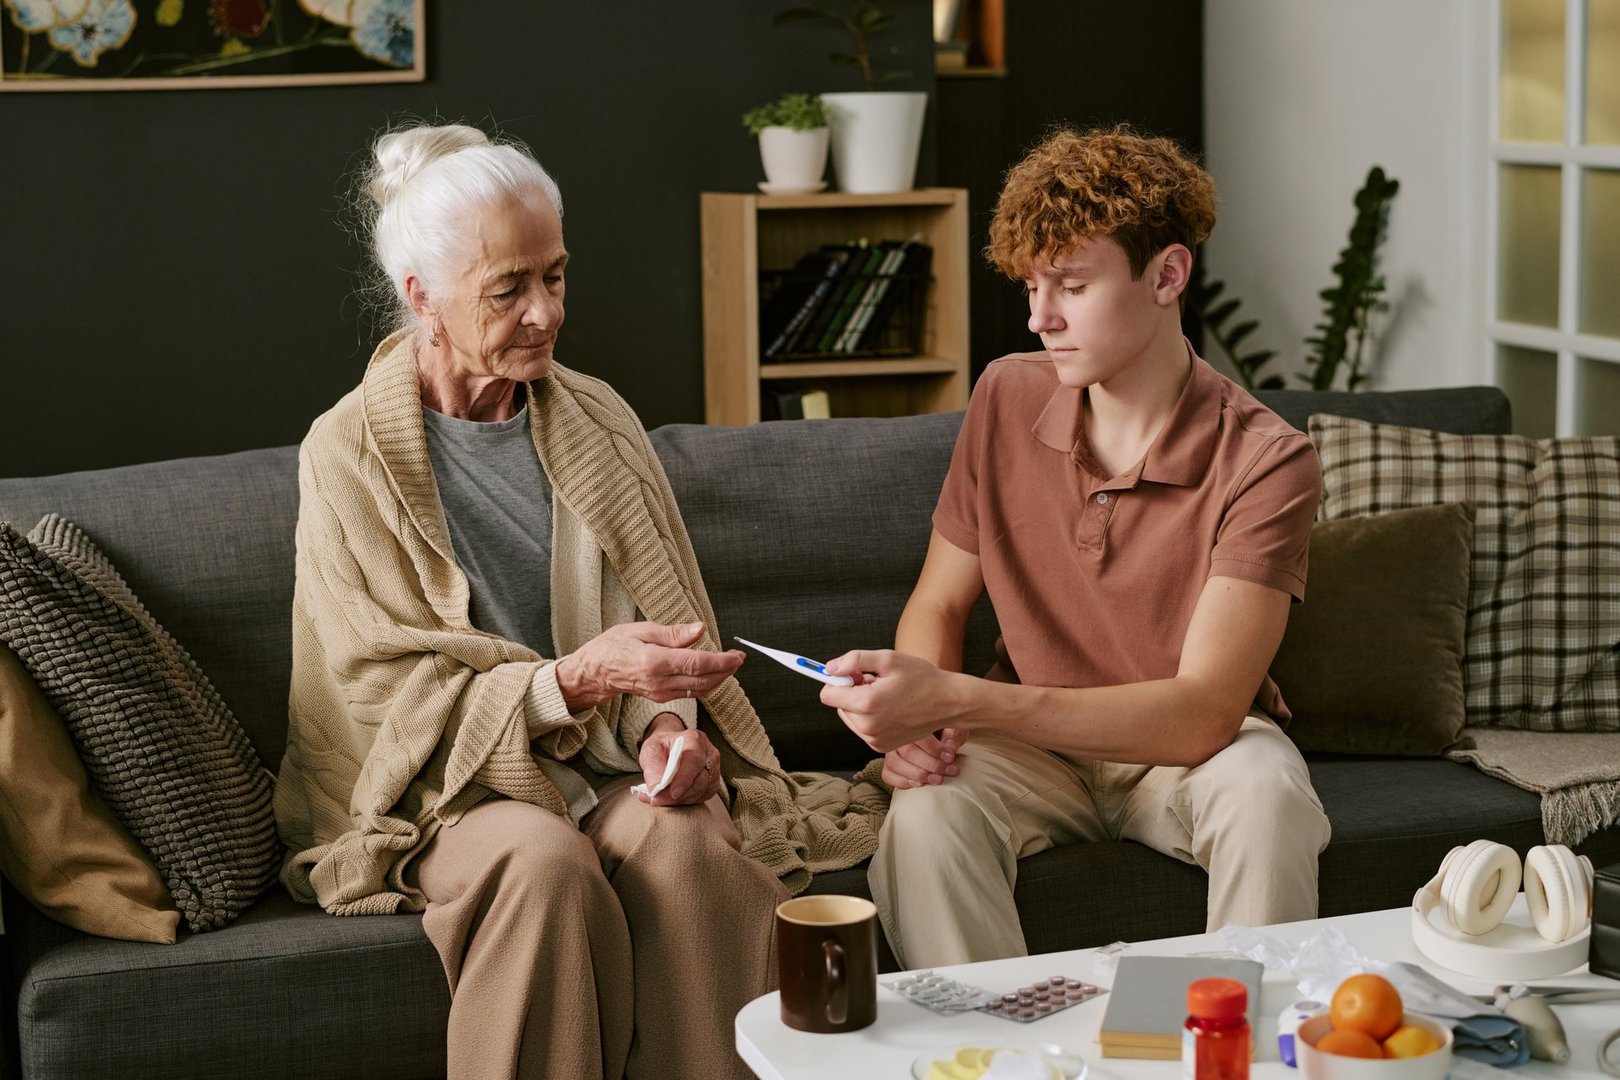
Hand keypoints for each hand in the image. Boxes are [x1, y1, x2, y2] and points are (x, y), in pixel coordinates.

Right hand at [556, 621, 743, 711]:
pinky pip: (690, 693)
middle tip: (739, 658)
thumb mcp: (642, 630)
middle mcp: (660, 682)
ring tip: (730, 663)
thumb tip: (700, 629)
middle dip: (726, 671)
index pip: (697, 664)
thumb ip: (673, 633)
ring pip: (699, 690)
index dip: (722, 661)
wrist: (595, 672)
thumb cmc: (614, 646)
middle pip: (703, 681)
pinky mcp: (661, 697)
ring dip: (719, 678)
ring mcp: (661, 693)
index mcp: (655, 662)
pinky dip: (706, 683)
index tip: (737, 655)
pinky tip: (712, 672)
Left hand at [637, 716, 721, 806]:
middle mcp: (709, 753)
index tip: (673, 793)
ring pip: (701, 791)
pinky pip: (702, 797)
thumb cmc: (662, 747)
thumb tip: (655, 789)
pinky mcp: (713, 783)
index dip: (685, 778)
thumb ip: (652, 768)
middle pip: (699, 780)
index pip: (694, 760)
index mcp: (694, 739)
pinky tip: (672, 797)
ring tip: (660, 798)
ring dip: (680, 799)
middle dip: (678, 795)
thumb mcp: (651, 750)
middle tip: (657, 800)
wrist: (671, 747)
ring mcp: (715, 769)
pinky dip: (685, 801)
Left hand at [819, 650, 972, 752]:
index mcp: (866, 704)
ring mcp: (874, 740)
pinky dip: (870, 717)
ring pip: (849, 717)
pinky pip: (862, 728)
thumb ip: (854, 660)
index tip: (856, 674)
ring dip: (860, 705)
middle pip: (837, 705)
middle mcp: (867, 727)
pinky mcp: (881, 746)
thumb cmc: (921, 678)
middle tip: (878, 683)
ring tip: (886, 695)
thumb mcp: (888, 659)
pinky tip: (890, 708)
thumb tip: (829, 668)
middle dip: (852, 692)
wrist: (947, 703)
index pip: (827, 694)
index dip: (838, 680)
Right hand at [880, 728, 969, 789]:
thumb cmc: (945, 730)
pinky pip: (887, 774)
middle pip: (907, 751)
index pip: (917, 735)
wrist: (936, 739)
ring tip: (937, 779)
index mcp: (912, 721)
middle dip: (931, 764)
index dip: (934, 749)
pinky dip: (902, 781)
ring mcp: (890, 750)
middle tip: (950, 770)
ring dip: (918, 774)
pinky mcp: (888, 765)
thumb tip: (949, 745)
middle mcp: (896, 734)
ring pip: (894, 763)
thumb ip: (953, 733)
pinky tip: (919, 783)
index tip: (950, 757)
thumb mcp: (953, 727)